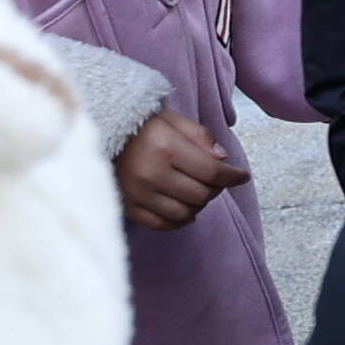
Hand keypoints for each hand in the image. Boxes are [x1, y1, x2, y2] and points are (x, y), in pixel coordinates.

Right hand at [113, 108, 246, 232]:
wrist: (102, 134)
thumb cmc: (143, 126)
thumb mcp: (173, 120)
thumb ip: (200, 137)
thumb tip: (223, 160)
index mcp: (166, 148)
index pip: (211, 172)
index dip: (233, 177)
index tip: (243, 177)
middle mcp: (151, 174)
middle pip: (200, 195)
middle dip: (216, 189)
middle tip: (216, 181)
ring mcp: (138, 194)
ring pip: (184, 213)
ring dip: (199, 205)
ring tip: (199, 193)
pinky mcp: (128, 207)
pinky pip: (162, 224)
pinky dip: (179, 220)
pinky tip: (185, 209)